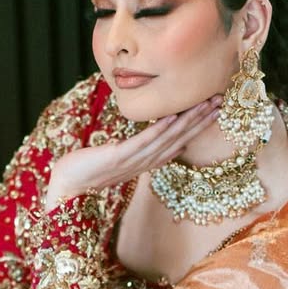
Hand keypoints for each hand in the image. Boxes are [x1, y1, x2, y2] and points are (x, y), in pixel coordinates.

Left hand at [44, 95, 220, 208]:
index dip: (197, 127)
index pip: (178, 143)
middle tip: (220, 102)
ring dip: (187, 121)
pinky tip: (171, 116)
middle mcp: (144, 163)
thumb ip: (132, 149)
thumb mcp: (116, 157)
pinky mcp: (118, 157)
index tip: (214, 110)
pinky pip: (142, 142)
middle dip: (200, 120)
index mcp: (146, 163)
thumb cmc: (88, 170)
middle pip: (179, 139)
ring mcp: (133, 162)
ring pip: (166, 139)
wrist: (67, 186)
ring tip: (203, 104)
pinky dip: (157, 130)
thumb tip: (142, 135)